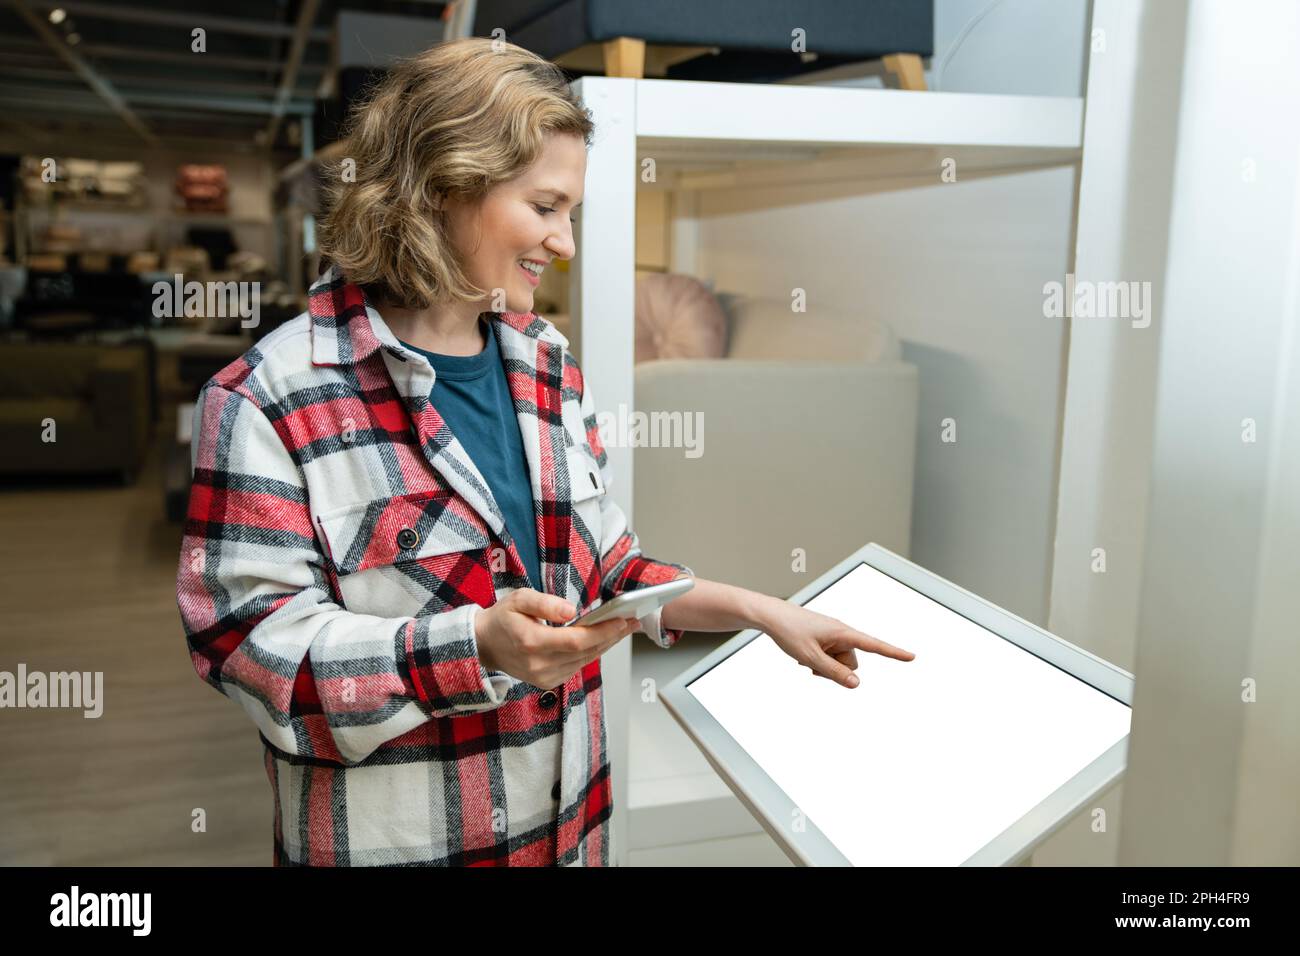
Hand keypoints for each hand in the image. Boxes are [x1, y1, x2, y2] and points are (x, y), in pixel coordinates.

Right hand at [474, 589, 638, 688]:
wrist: (484, 645)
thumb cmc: (503, 618)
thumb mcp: (518, 599)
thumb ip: (545, 603)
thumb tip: (571, 611)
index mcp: (531, 642)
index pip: (577, 640)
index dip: (603, 631)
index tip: (623, 619)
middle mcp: (539, 665)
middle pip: (586, 652)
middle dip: (612, 636)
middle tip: (633, 621)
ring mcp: (544, 677)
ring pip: (585, 661)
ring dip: (606, 644)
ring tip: (624, 628)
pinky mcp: (547, 682)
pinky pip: (577, 666)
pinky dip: (592, 652)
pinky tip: (604, 639)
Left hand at [759, 600, 914, 688]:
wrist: (771, 617)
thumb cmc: (790, 633)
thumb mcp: (810, 658)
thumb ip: (834, 672)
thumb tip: (857, 684)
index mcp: (843, 633)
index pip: (874, 645)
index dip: (894, 653)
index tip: (912, 657)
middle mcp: (842, 633)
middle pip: (851, 664)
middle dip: (835, 670)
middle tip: (811, 662)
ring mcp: (833, 636)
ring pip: (840, 663)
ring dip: (825, 666)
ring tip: (805, 657)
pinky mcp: (826, 639)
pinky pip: (831, 658)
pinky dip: (819, 661)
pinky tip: (804, 655)